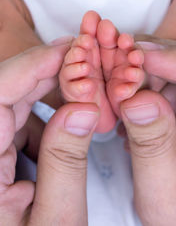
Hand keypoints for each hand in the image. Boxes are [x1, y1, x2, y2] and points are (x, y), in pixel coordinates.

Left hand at [0, 40, 99, 224]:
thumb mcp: (54, 222)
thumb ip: (66, 163)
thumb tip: (85, 109)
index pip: (0, 92)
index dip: (36, 63)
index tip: (71, 49)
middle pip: (7, 89)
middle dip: (48, 72)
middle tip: (85, 64)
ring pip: (13, 100)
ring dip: (49, 90)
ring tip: (84, 87)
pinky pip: (15, 118)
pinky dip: (44, 110)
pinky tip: (69, 113)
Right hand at [119, 38, 175, 224]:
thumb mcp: (166, 198)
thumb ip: (153, 150)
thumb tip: (136, 100)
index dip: (170, 60)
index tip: (135, 54)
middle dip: (148, 69)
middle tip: (117, 79)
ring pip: (175, 77)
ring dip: (142, 82)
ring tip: (118, 102)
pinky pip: (170, 90)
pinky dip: (145, 94)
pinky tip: (129, 111)